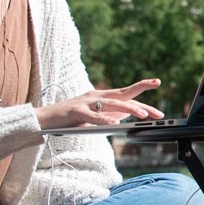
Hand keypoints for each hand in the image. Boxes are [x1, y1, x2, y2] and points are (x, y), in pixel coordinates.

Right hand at [39, 79, 162, 128]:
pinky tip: (114, 122)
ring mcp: (86, 102)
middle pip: (123, 97)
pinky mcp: (76, 111)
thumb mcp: (94, 116)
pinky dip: (104, 119)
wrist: (45, 118)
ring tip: (142, 115)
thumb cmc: (70, 118)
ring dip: (129, 109)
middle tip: (158, 113)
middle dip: (142, 104)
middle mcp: (96, 96)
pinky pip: (92, 116)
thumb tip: (125, 116)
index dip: (142, 87)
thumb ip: (109, 114)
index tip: (158, 82)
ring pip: (112, 104)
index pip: (126, 92)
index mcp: (102, 96)